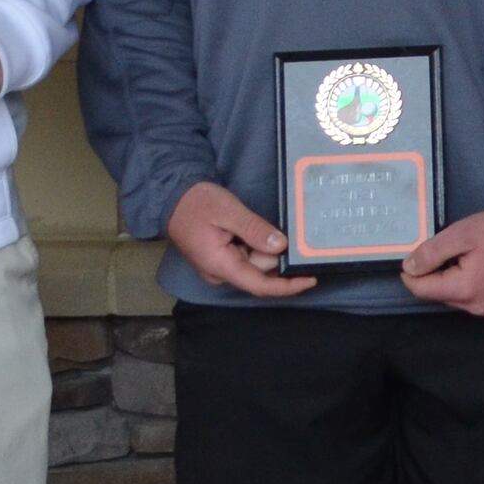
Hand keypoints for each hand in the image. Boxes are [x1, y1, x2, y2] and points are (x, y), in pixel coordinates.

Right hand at [165, 180, 299, 298]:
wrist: (172, 197)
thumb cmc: (197, 203)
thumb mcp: (229, 211)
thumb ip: (254, 230)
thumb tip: (280, 246)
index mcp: (220, 265)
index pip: (259, 285)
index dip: (287, 286)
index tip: (310, 279)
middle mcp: (220, 273)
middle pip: (259, 272)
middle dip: (270, 251)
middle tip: (265, 226)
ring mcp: (220, 268)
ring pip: (254, 264)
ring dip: (261, 246)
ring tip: (247, 223)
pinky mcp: (222, 260)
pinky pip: (246, 258)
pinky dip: (255, 245)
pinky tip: (250, 229)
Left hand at [403, 207, 483, 320]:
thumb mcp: (461, 233)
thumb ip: (431, 252)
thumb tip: (409, 268)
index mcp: (466, 290)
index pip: (423, 291)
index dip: (411, 275)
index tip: (411, 262)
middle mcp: (479, 309)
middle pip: (441, 296)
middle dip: (437, 277)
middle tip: (449, 253)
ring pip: (459, 301)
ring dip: (456, 284)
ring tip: (469, 261)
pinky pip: (478, 304)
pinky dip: (474, 291)